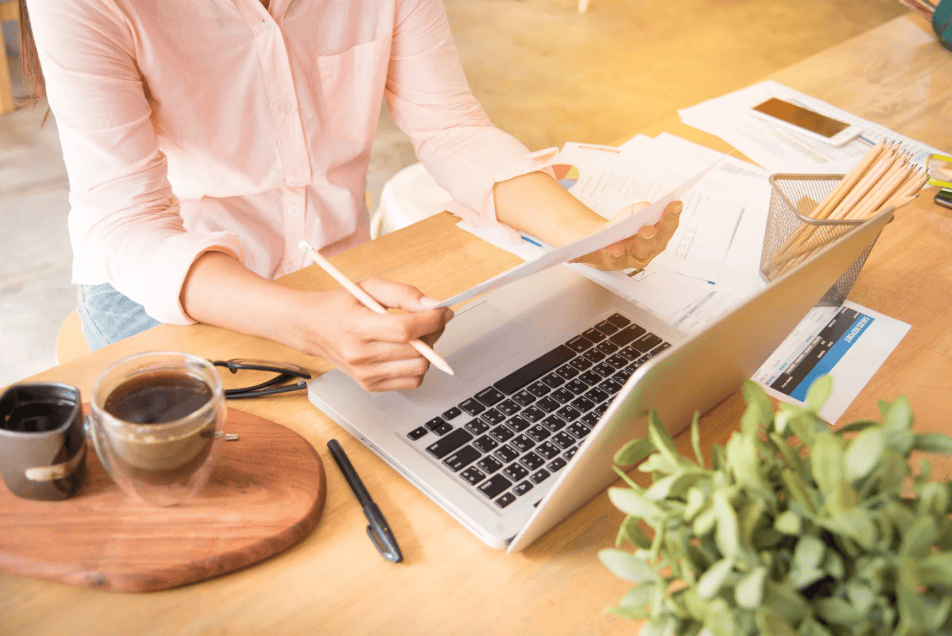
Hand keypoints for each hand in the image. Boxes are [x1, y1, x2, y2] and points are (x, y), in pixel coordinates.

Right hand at [290, 278, 453, 391]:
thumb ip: (403, 293)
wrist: (313, 329)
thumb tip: (432, 305)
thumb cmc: (340, 306)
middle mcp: (359, 354)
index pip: (405, 329)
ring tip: (416, 337)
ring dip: (427, 351)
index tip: (444, 312)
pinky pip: (410, 382)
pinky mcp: (370, 385)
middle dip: (433, 333)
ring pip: (418, 369)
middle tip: (430, 321)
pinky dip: (416, 366)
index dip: (432, 320)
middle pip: (416, 352)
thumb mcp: (369, 287)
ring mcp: (364, 374)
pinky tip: (405, 352)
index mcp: (356, 326)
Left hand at [571, 200, 681, 270]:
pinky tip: (573, 257)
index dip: (671, 219)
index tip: (675, 204)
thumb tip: (645, 210)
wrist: (598, 241)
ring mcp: (618, 260)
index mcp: (655, 242)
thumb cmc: (622, 227)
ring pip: (620, 258)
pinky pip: (589, 259)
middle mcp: (639, 255)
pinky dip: (582, 258)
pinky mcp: (597, 261)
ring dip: (618, 253)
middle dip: (647, 239)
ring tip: (616, 247)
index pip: (666, 231)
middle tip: (647, 229)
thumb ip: (640, 212)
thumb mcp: (632, 215)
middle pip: (646, 249)